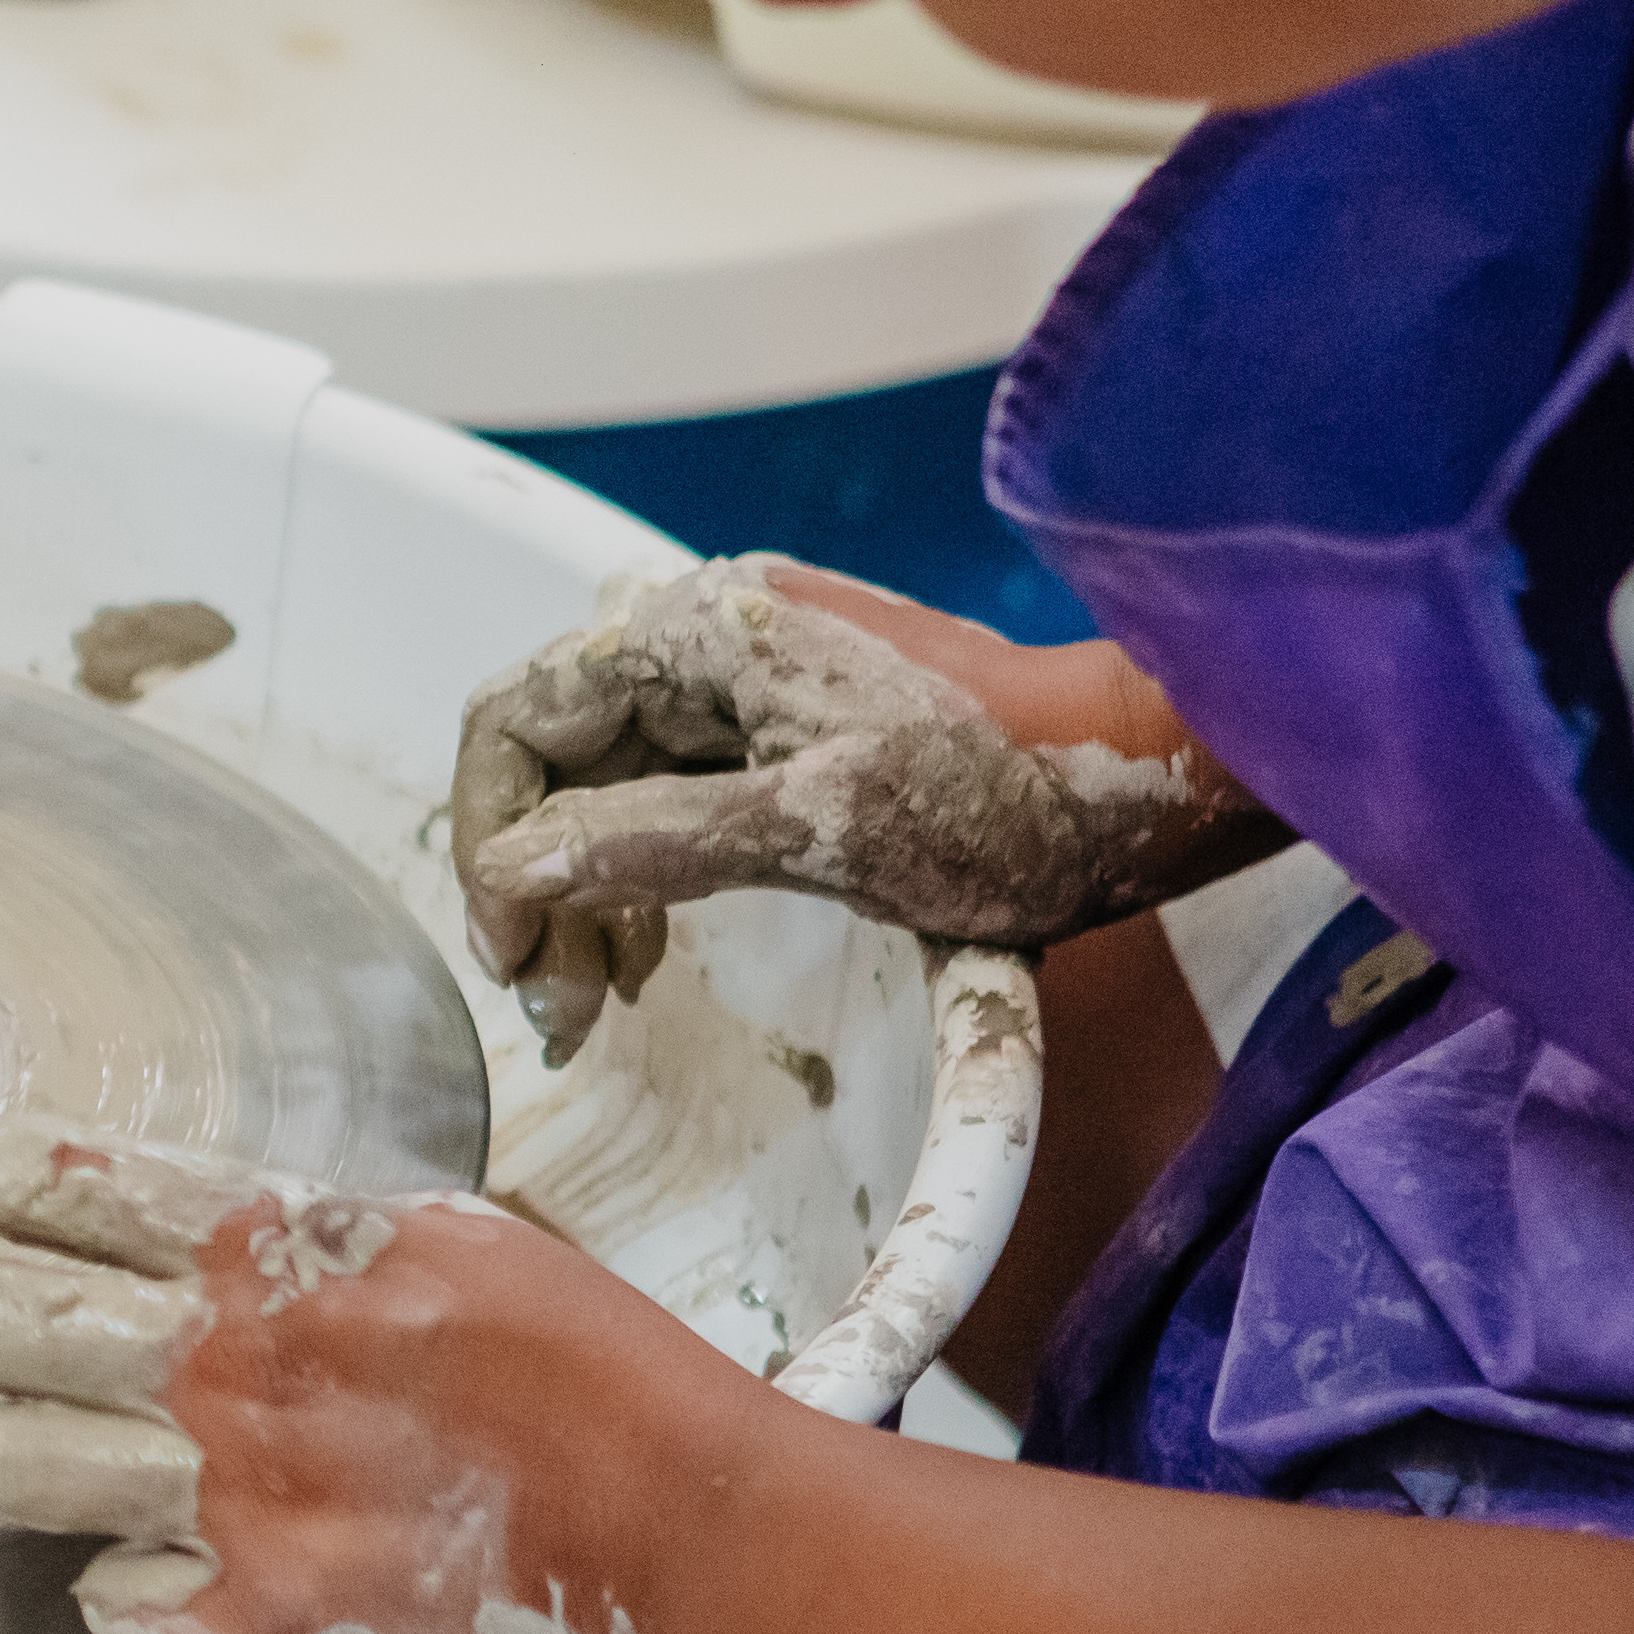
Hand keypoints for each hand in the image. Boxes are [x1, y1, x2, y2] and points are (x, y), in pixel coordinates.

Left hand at [0, 1114, 748, 1633]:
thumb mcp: (457, 1246)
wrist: (700, 1536)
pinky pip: (104, 1602)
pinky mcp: (262, 1626)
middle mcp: (236, 1363)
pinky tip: (157, 1569)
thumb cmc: (606, 1382)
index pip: (62, 1183)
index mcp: (287, 1247)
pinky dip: (117, 1587)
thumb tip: (220, 1236)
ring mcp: (238, 1501)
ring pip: (1, 1463)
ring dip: (4, 1449)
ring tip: (39, 1448)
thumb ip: (314, 1242)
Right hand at [449, 556, 1275, 1063]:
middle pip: (549, 753)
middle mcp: (706, 631)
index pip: (514, 721)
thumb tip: (516, 872)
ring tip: (605, 993)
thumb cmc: (1005, 793)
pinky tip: (655, 946)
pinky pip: (666, 785)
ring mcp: (748, 670)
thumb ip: (648, 842)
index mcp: (695, 630)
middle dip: (533, 881)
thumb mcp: (815, 832)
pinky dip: (640, 867)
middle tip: (564, 1003)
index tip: (517, 957)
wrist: (1145, 773)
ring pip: (602, 777)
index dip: (488, 843)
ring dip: (582, 885)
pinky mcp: (788, 715)